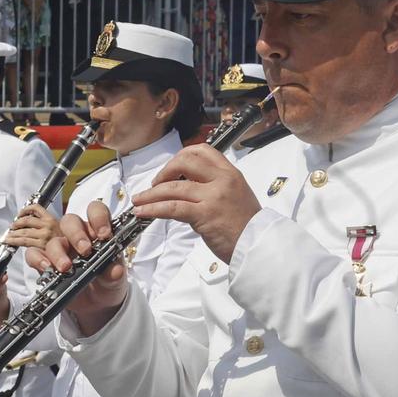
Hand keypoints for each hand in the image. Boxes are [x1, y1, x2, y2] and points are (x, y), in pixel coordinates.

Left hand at [3, 203, 60, 250]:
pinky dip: (14, 240)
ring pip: (24, 231)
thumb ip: (46, 223)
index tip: (20, 214)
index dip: (26, 209)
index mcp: (52, 218)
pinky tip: (10, 241)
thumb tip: (30, 222)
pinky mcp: (42, 244)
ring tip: (9, 235)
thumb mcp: (58, 227)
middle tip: (12, 226)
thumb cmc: (65, 240)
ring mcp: (45, 234)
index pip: (36, 208)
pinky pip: (24, 241)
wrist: (74, 250)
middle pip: (27, 220)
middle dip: (17, 223)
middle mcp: (48, 225)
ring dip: (13, 233)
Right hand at [33, 201, 128, 334]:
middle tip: (85, 250)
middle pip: (70, 221)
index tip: (104, 235)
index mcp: (97, 232)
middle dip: (76, 233)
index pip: (95, 212)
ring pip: (52, 239)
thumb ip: (115, 272)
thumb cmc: (107, 283)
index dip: (98, 218)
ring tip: (66, 268)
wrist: (97, 304)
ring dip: (58, 252)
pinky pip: (34, 254)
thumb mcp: (115, 278)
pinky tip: (47, 268)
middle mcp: (77, 237)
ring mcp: (60, 249)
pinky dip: (38, 259)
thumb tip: (115, 269)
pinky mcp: (45, 263)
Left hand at [131, 145, 258, 261]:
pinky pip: (172, 208)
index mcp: (231, 173)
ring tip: (139, 201)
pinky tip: (143, 212)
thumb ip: (216, 186)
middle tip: (156, 184)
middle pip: (184, 162)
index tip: (172, 168)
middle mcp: (222, 180)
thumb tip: (189, 186)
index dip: (181, 156)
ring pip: (173, 187)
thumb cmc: (247, 226)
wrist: (258, 246)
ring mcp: (213, 196)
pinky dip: (153, 209)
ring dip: (151, 194)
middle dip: (164, 171)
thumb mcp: (237, 195)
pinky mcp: (204, 215)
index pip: (202, 150)